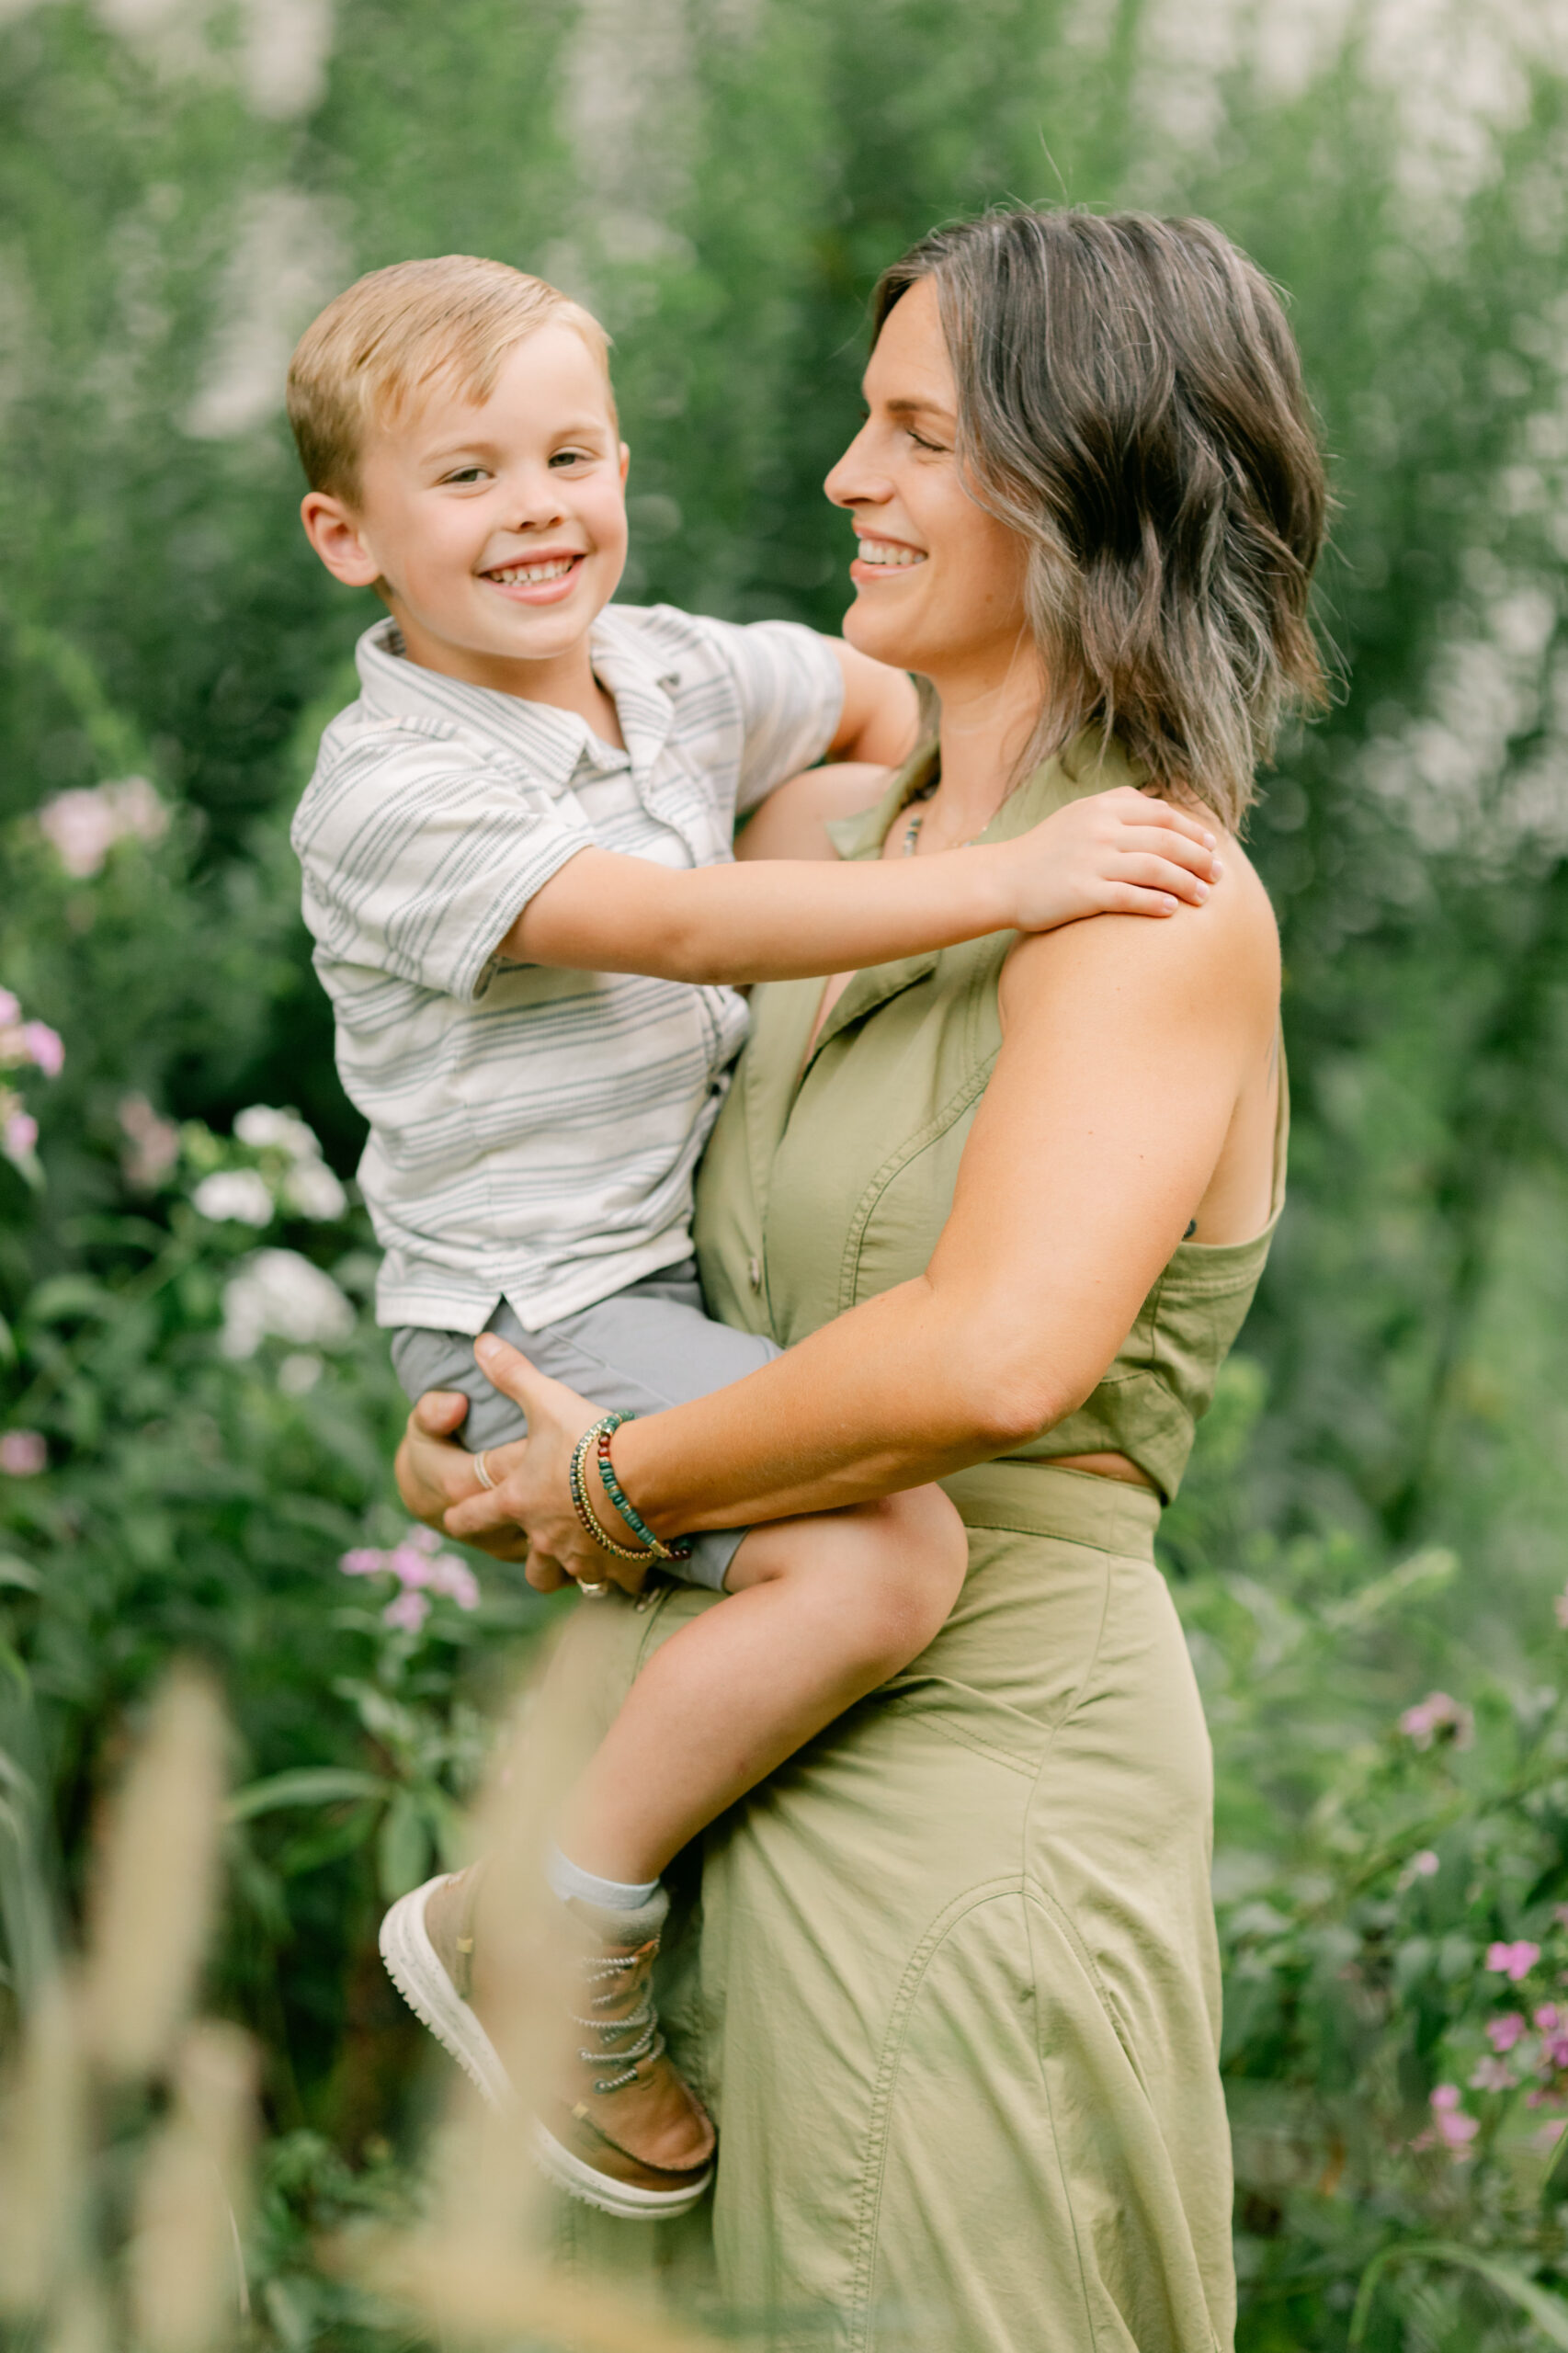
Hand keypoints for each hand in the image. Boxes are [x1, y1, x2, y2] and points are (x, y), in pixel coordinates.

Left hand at [394, 1336, 653, 1595]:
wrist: (646, 1477)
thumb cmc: (590, 1441)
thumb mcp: (546, 1400)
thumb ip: (512, 1374)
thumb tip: (480, 1342)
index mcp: (518, 1500)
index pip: (471, 1516)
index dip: (460, 1516)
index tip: (454, 1516)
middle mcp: (544, 1538)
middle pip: (523, 1565)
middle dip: (525, 1556)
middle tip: (534, 1543)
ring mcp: (581, 1558)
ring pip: (564, 1579)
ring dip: (568, 1571)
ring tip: (581, 1558)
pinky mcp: (620, 1568)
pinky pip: (617, 1583)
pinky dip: (621, 1575)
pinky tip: (631, 1562)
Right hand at [1008, 786, 1221, 930]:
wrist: (1002, 880)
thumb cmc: (1044, 851)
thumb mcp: (1078, 816)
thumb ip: (1116, 807)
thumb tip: (1159, 807)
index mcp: (1101, 808)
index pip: (1161, 814)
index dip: (1193, 830)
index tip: (1211, 846)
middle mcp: (1099, 830)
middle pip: (1166, 841)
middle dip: (1199, 858)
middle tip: (1219, 875)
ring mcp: (1091, 861)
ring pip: (1155, 869)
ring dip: (1187, 883)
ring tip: (1204, 897)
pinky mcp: (1083, 893)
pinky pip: (1130, 897)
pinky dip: (1157, 903)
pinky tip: (1173, 910)